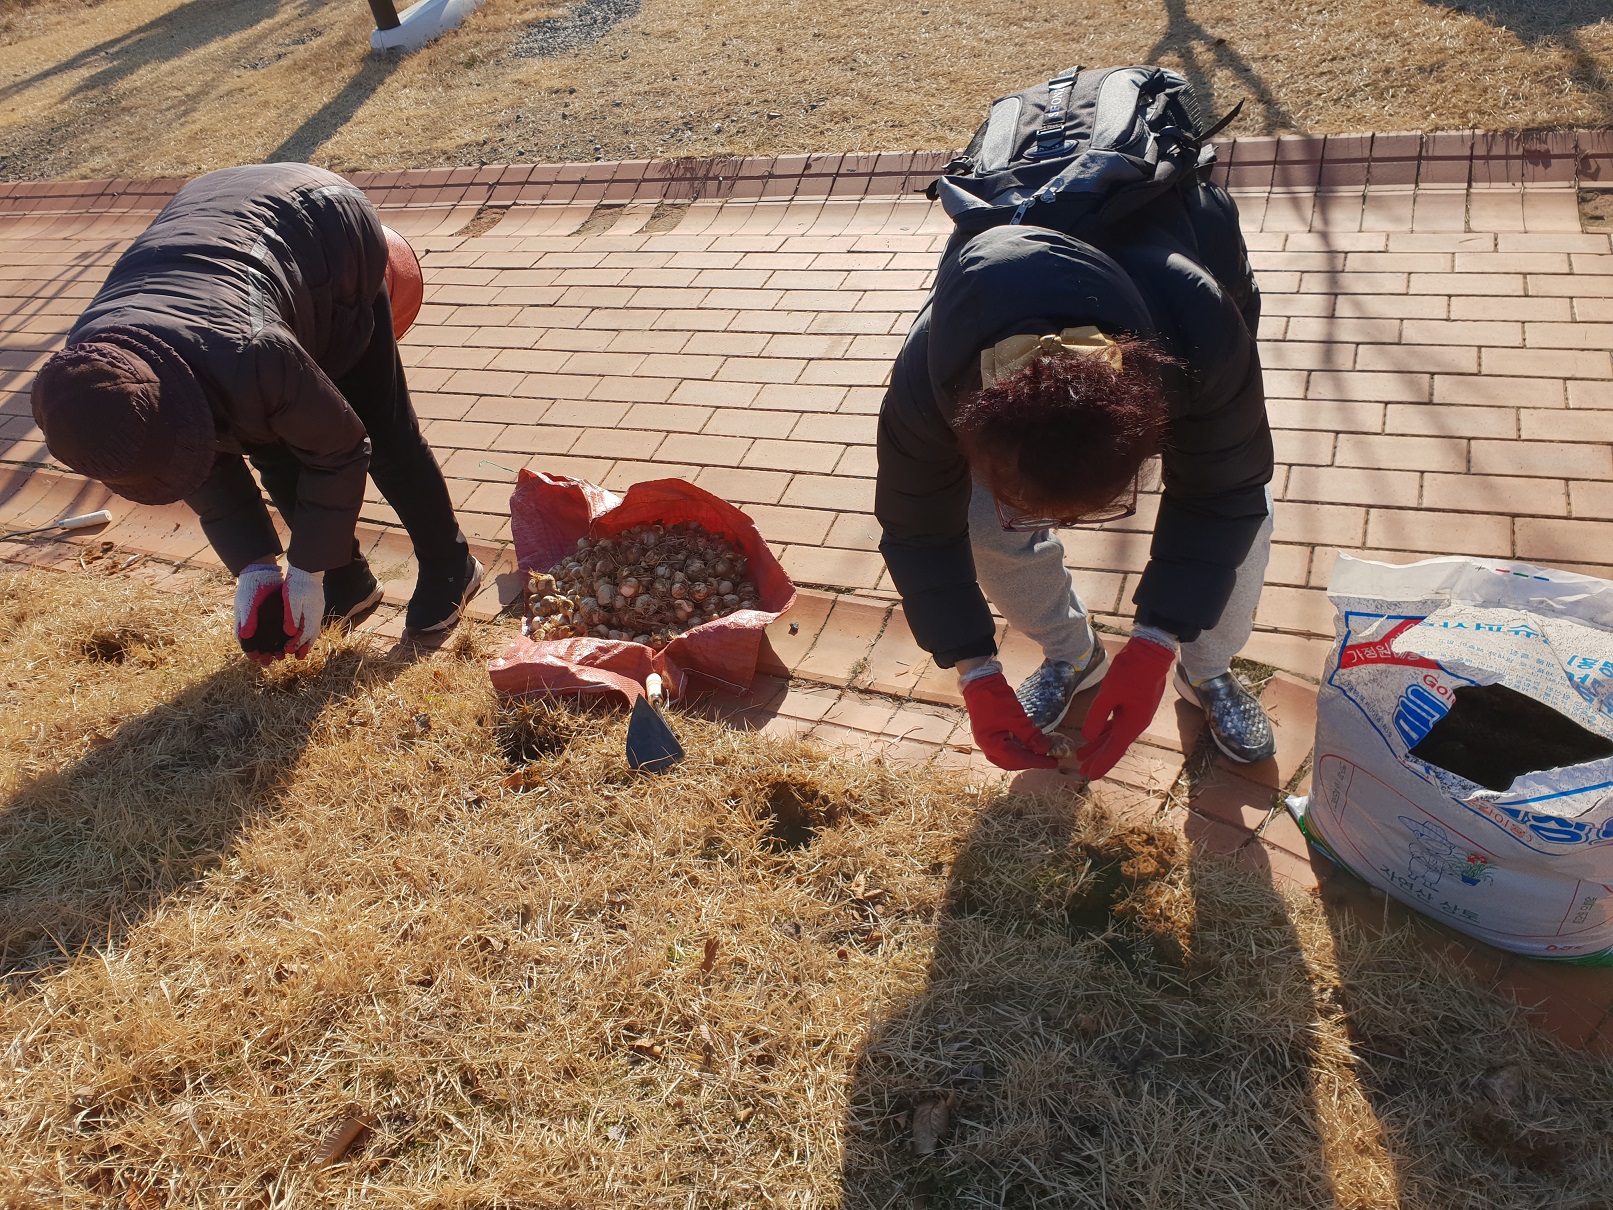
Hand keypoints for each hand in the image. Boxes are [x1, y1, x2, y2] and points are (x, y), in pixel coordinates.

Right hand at [234, 563, 284, 664]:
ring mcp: (263, 622)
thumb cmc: (251, 589)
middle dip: (264, 653)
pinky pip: (276, 632)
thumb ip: (247, 619)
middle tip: (271, 661)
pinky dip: (281, 639)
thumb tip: (244, 635)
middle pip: (257, 644)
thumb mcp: (248, 604)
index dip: (250, 651)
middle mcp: (252, 625)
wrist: (263, 575)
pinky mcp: (274, 618)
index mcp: (242, 624)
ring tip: (282, 656)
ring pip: (267, 640)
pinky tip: (288, 644)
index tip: (256, 659)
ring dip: (274, 648)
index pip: (244, 642)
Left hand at [281, 566, 324, 657]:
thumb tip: (291, 634)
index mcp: (311, 615)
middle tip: (298, 657)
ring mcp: (318, 610)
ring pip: (314, 630)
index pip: (304, 635)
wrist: (308, 568)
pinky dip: (309, 631)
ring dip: (308, 640)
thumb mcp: (292, 600)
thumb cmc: (298, 583)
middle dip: (304, 646)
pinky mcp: (316, 605)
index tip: (287, 652)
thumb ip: (291, 617)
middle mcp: (317, 615)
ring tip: (302, 648)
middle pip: (312, 635)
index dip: (296, 645)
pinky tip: (304, 631)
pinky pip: (313, 623)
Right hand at [960, 661, 1057, 770]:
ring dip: (1024, 757)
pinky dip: (1019, 749)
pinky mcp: (991, 733)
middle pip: (1010, 762)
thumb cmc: (996, 699)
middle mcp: (987, 746)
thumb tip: (1044, 749)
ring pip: (1008, 756)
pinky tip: (1029, 745)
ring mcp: (988, 740)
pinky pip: (1006, 747)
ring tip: (1040, 754)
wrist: (981, 680)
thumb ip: (1030, 736)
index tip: (1053, 762)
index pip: (1016, 760)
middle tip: (1047, 759)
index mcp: (990, 744)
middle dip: (1029, 762)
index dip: (1036, 762)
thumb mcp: (1016, 718)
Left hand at [1076, 635, 1174, 778]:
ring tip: (1082, 755)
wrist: (1151, 653)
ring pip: (1114, 735)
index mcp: (1132, 724)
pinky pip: (1116, 723)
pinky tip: (1095, 734)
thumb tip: (1087, 736)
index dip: (1101, 763)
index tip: (1090, 777)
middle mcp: (1136, 723)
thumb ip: (1097, 715)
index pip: (1114, 750)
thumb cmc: (1131, 671)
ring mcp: (1135, 714)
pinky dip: (1104, 730)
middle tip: (1082, 770)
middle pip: (1114, 745)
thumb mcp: (1109, 693)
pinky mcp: (1133, 705)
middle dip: (1098, 757)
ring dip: (1099, 744)